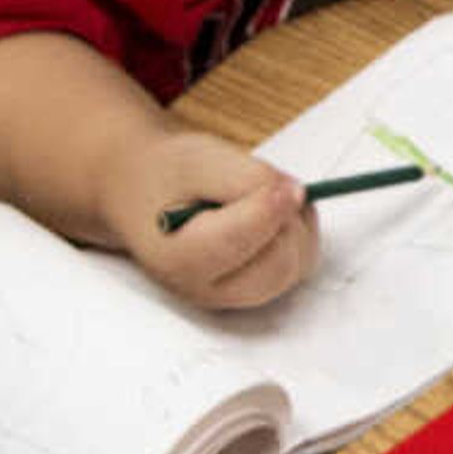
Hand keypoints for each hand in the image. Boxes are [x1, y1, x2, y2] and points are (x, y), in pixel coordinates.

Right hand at [104, 129, 315, 309]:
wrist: (148, 193)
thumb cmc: (168, 177)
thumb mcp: (198, 159)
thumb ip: (246, 178)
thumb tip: (293, 195)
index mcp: (179, 260)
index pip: (238, 244)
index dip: (270, 211)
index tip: (285, 186)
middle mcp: (209, 289)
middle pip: (279, 263)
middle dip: (284, 219)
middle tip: (262, 187)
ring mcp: (238, 294)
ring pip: (299, 263)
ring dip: (295, 223)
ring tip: (258, 198)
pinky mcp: (261, 287)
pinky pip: (304, 262)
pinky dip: (299, 232)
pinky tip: (269, 214)